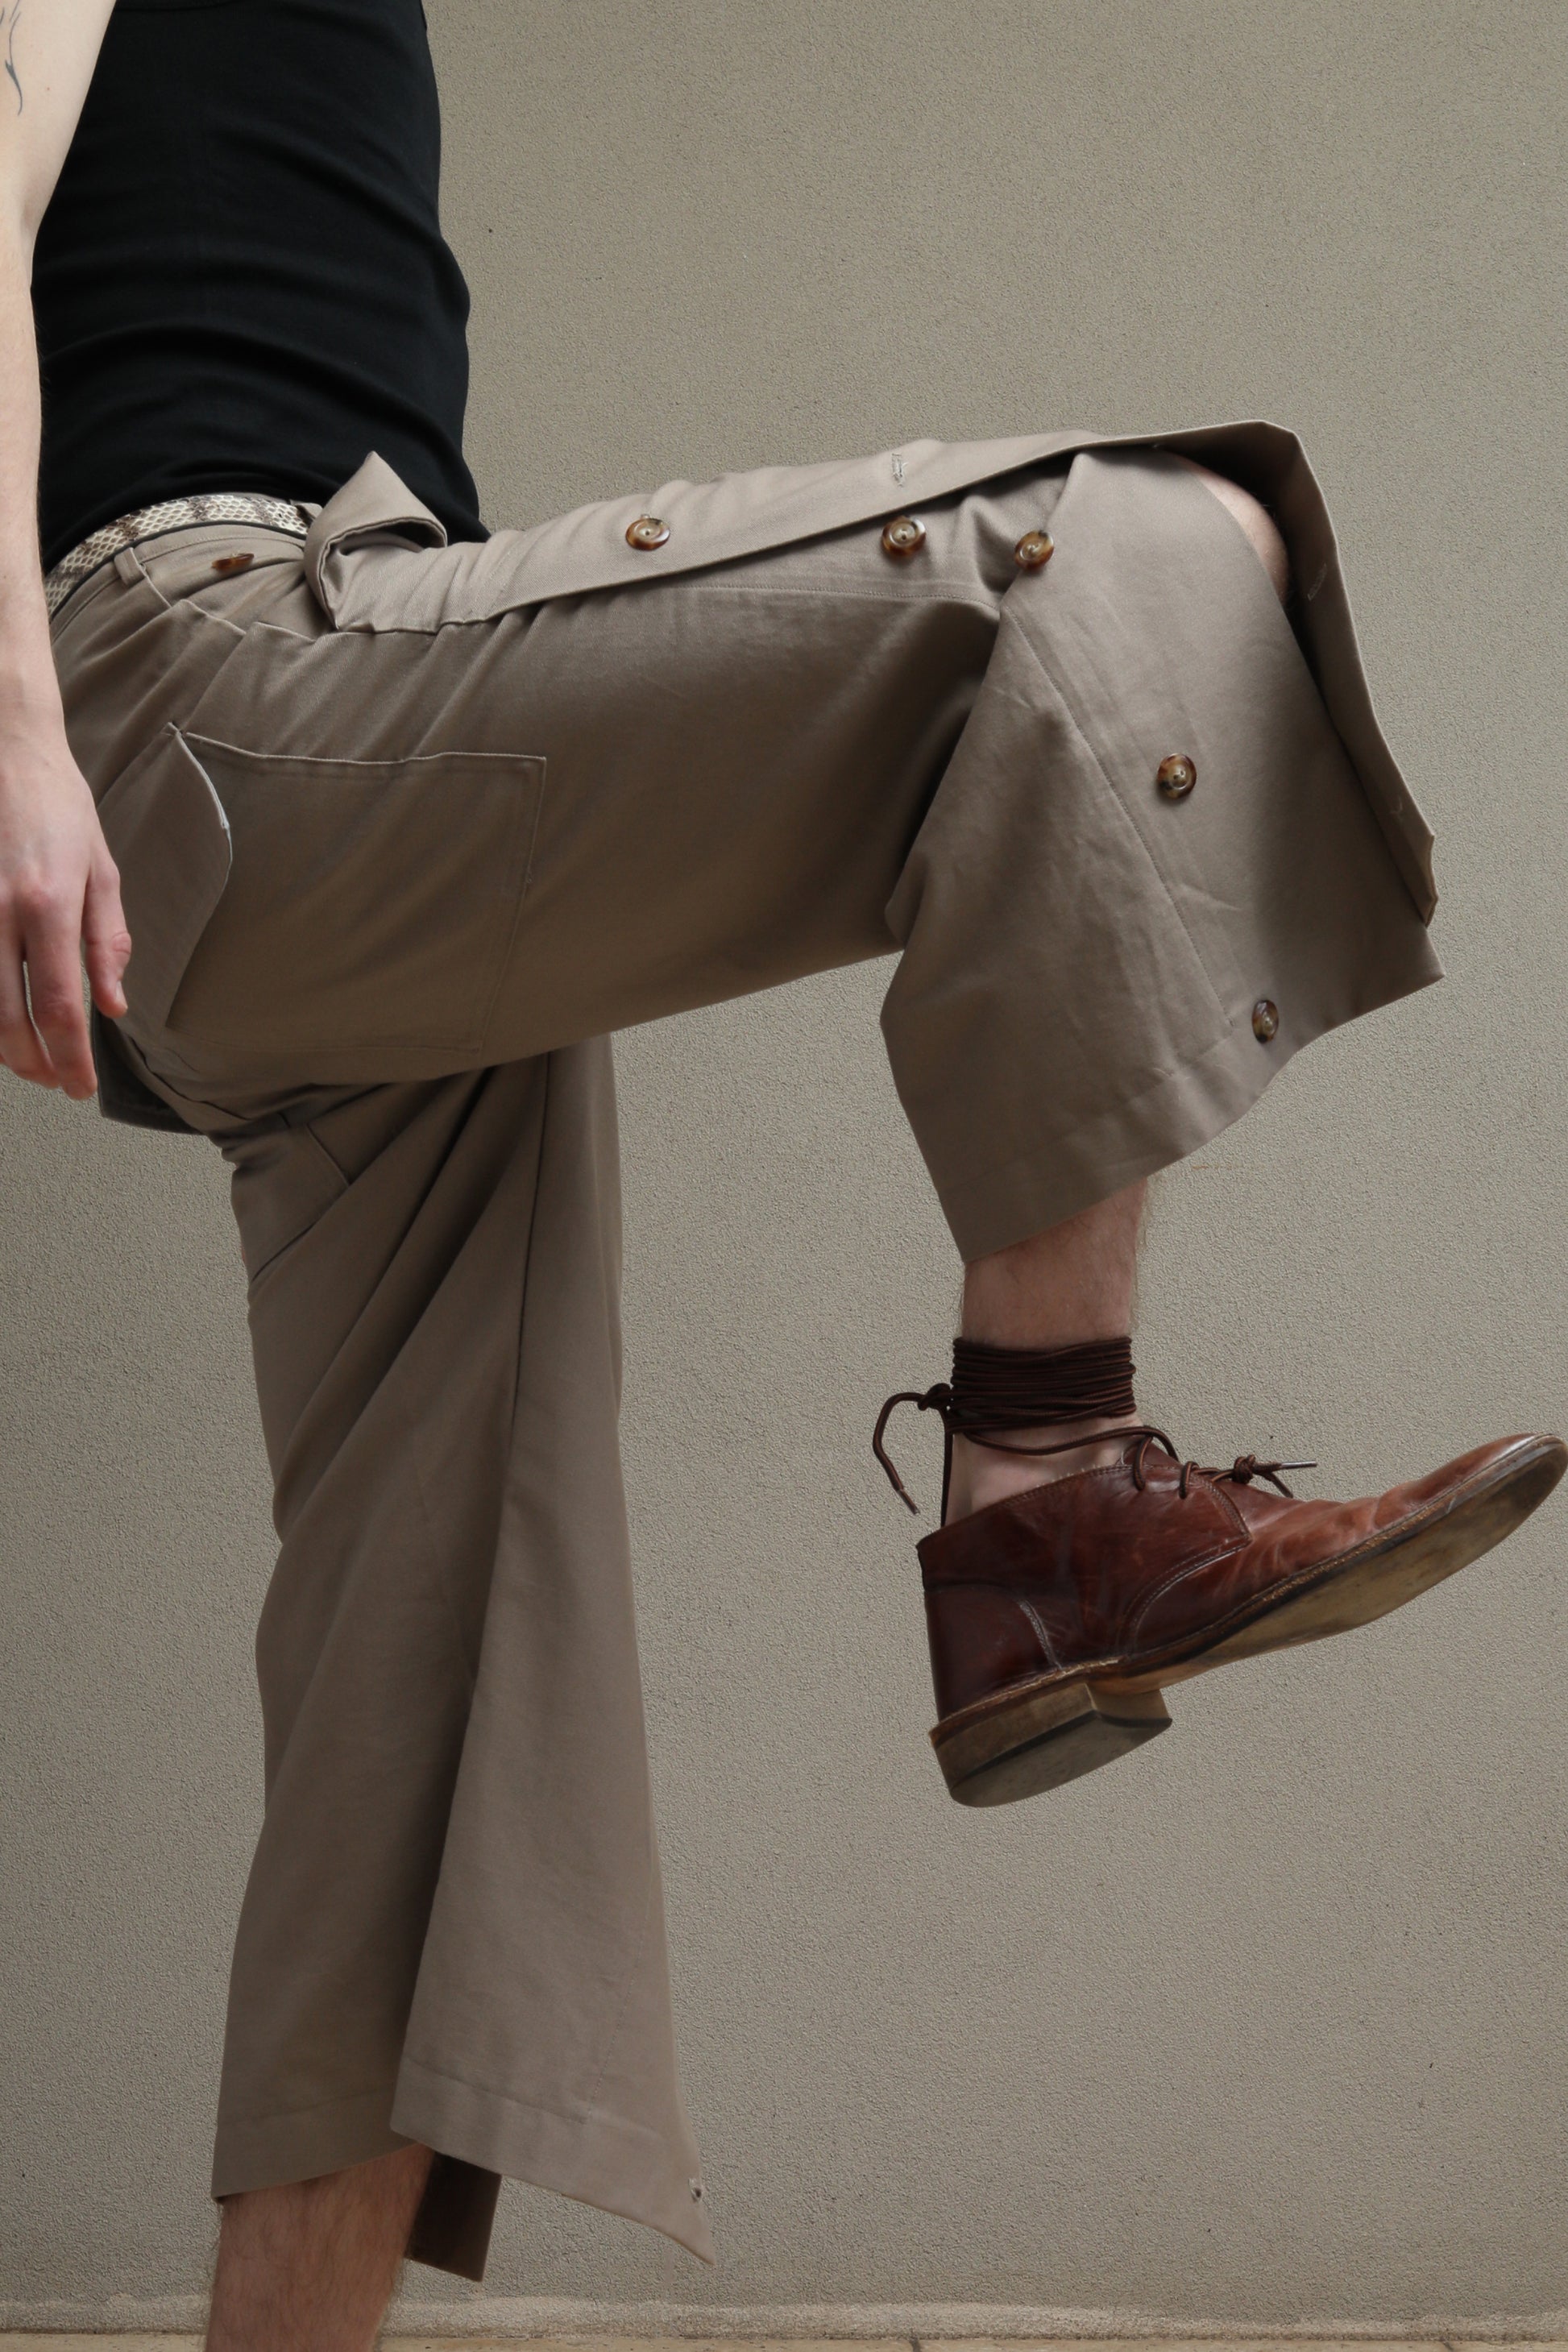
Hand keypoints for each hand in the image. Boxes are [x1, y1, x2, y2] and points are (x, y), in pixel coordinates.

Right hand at [0, 714, 130, 1096]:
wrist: (5, 749)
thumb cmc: (58, 806)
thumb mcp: (102, 869)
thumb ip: (107, 941)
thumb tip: (114, 1005)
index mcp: (49, 904)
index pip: (59, 1005)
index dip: (70, 1057)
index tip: (81, 1087)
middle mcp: (0, 911)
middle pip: (9, 1017)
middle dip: (34, 1063)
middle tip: (57, 1083)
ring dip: (2, 1045)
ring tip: (29, 1062)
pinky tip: (1, 1020)